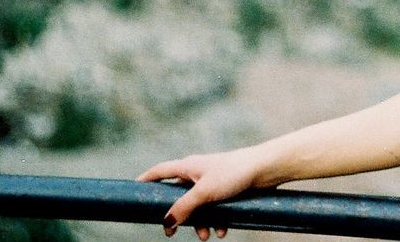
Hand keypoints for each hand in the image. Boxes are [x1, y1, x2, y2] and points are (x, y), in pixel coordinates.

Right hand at [137, 146, 264, 239]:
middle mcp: (198, 172)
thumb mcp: (204, 192)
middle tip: (171, 233)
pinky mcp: (226, 189)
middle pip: (178, 196)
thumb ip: (184, 207)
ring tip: (206, 236)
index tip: (133, 188)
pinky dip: (215, 220)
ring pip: (197, 206)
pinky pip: (214, 208)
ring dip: (199, 223)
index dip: (146, 180)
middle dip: (177, 216)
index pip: (160, 171)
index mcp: (188, 166)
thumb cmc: (234, 173)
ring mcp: (212, 181)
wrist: (265, 168)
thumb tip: (167, 222)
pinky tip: (222, 231)